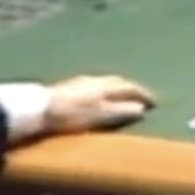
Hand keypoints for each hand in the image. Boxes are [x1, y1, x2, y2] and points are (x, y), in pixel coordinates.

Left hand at [41, 75, 155, 133]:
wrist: (39, 108)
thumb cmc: (72, 114)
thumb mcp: (100, 116)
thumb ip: (121, 111)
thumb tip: (141, 109)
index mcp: (107, 85)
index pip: (132, 87)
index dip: (144, 95)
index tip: (155, 103)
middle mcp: (97, 79)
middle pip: (120, 81)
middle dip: (133, 89)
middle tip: (142, 98)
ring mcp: (82, 81)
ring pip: (107, 81)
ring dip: (119, 88)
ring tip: (124, 98)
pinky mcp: (71, 86)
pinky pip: (97, 85)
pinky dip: (106, 90)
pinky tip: (100, 97)